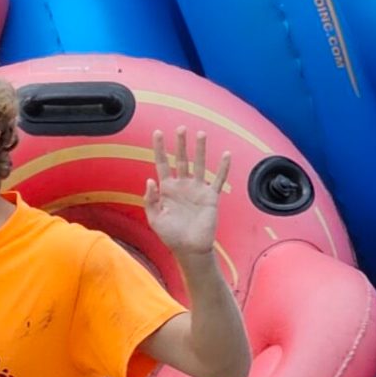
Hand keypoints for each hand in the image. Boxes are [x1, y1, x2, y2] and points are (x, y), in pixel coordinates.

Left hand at [144, 128, 229, 259]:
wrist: (189, 248)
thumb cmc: (171, 235)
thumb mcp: (155, 219)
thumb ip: (150, 200)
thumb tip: (150, 180)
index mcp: (167, 190)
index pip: (162, 164)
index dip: (159, 149)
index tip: (157, 133)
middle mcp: (182, 186)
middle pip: (181, 159)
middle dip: (180, 144)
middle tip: (180, 128)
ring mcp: (197, 189)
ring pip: (199, 164)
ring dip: (200, 149)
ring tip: (200, 134)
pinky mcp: (210, 196)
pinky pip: (218, 179)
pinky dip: (222, 167)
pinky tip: (225, 155)